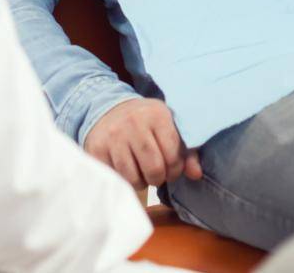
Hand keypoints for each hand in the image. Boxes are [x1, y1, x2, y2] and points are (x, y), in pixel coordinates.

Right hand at [84, 98, 202, 189]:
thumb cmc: (145, 123)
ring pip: (133, 178)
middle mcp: (135, 122)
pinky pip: (115, 178)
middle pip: (154, 168)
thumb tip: (196, 174)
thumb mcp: (168, 127)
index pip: (173, 154)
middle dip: (159, 178)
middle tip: (157, 175)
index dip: (176, 169)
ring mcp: (114, 136)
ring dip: (140, 183)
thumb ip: (186, 151)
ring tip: (141, 173)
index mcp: (158, 114)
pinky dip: (122, 181)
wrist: (107, 109)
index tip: (172, 170)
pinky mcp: (97, 149)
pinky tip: (126, 171)